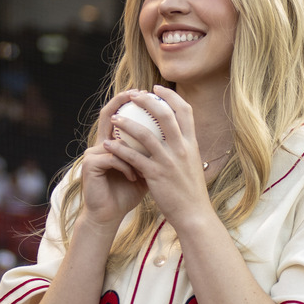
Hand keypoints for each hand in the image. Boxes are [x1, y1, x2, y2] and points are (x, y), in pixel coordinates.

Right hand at [79, 90, 149, 225]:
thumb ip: (154, 151)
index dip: (132, 100)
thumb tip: (178, 134)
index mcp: (115, 142)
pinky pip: (113, 158)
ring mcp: (93, 153)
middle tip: (140, 94)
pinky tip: (133, 178)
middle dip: (122, 102)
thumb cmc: (130, 191)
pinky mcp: (89, 166)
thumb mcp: (146, 169)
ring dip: (134, 148)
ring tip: (148, 153)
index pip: (122, 114)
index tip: (152, 90)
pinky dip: (127, 167)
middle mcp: (101, 143)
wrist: (109, 215)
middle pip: (109, 114)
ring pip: (116, 140)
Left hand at [103, 86, 212, 229]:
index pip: (185, 110)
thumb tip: (176, 133)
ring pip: (145, 134)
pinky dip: (120, 149)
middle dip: (148, 101)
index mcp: (191, 143)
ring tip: (114, 118)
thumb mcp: (192, 163)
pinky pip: (134, 158)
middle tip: (133, 95)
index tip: (157, 89)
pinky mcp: (156, 175)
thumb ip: (183, 147)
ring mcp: (169, 162)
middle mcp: (182, 149)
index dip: (170, 96)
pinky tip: (109, 144)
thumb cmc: (191, 190)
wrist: (194, 214)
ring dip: (127, 123)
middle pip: (165, 115)